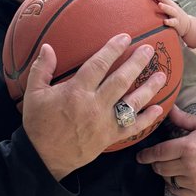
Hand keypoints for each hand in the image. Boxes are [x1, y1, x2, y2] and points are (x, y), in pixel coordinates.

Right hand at [22, 37, 165, 179]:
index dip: (113, 50)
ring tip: (161, 75)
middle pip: (121, 80)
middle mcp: (94, 105)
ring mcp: (105, 122)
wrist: (44, 158)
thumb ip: (42, 69)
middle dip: (137, 63)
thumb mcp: (34, 94)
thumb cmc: (38, 124)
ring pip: (132, 102)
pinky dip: (147, 119)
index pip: (99, 65)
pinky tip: (158, 109)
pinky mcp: (110, 137)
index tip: (126, 37)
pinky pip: (132, 128)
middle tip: (149, 50)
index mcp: (76, 92)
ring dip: (149, 88)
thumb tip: (48, 47)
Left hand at [136, 104, 195, 195]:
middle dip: (156, 164)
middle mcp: (188, 166)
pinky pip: (177, 192)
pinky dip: (175, 186)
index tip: (141, 156)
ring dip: (167, 174)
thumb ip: (185, 120)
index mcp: (188, 147)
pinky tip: (182, 178)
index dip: (146, 155)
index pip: (158, 152)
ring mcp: (192, 181)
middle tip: (159, 160)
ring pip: (168, 180)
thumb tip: (169, 109)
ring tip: (175, 167)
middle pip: (160, 168)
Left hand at [143, 0, 195, 47]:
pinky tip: (165, 21)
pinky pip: (173, 22)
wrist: (188, 25)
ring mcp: (175, 15)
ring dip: (165, 7)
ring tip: (159, 4)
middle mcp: (172, 7)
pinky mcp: (177, 23)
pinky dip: (169, 22)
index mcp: (168, 3)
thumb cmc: (175, 14)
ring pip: (170, 10)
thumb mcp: (169, 5)